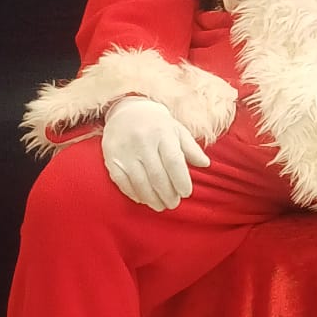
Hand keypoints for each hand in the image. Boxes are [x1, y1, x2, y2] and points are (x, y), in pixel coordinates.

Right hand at [102, 95, 208, 209]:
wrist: (126, 110)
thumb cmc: (157, 124)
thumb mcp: (177, 130)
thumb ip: (191, 148)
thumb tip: (206, 164)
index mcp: (162, 133)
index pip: (174, 162)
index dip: (181, 181)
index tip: (186, 193)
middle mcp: (142, 141)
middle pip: (157, 176)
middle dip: (168, 194)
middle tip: (174, 204)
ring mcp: (124, 150)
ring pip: (140, 182)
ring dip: (152, 199)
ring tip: (160, 206)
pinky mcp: (111, 158)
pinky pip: (122, 182)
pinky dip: (134, 193)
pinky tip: (143, 199)